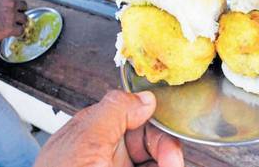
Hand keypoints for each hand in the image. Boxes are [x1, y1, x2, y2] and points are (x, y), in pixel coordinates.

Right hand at [0, 0, 27, 42]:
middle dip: (19, 10)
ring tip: (14, 24)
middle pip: (23, 5)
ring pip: (25, 18)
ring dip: (20, 21)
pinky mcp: (11, 28)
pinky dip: (17, 32)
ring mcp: (12, 15)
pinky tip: (13, 32)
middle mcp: (11, 2)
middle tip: (14, 13)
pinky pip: (21, 30)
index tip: (12, 2)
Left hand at [34, 90, 183, 166]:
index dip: (157, 127)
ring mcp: (115, 166)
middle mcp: (107, 151)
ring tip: (170, 165)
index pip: (136, 115)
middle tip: (172, 164)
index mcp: (95, 131)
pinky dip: (162, 165)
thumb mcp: (86, 142)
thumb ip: (114, 111)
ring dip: (167, 161)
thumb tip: (145, 98)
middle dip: (167, 151)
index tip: (169, 144)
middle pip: (151, 140)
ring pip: (154, 159)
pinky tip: (166, 165)